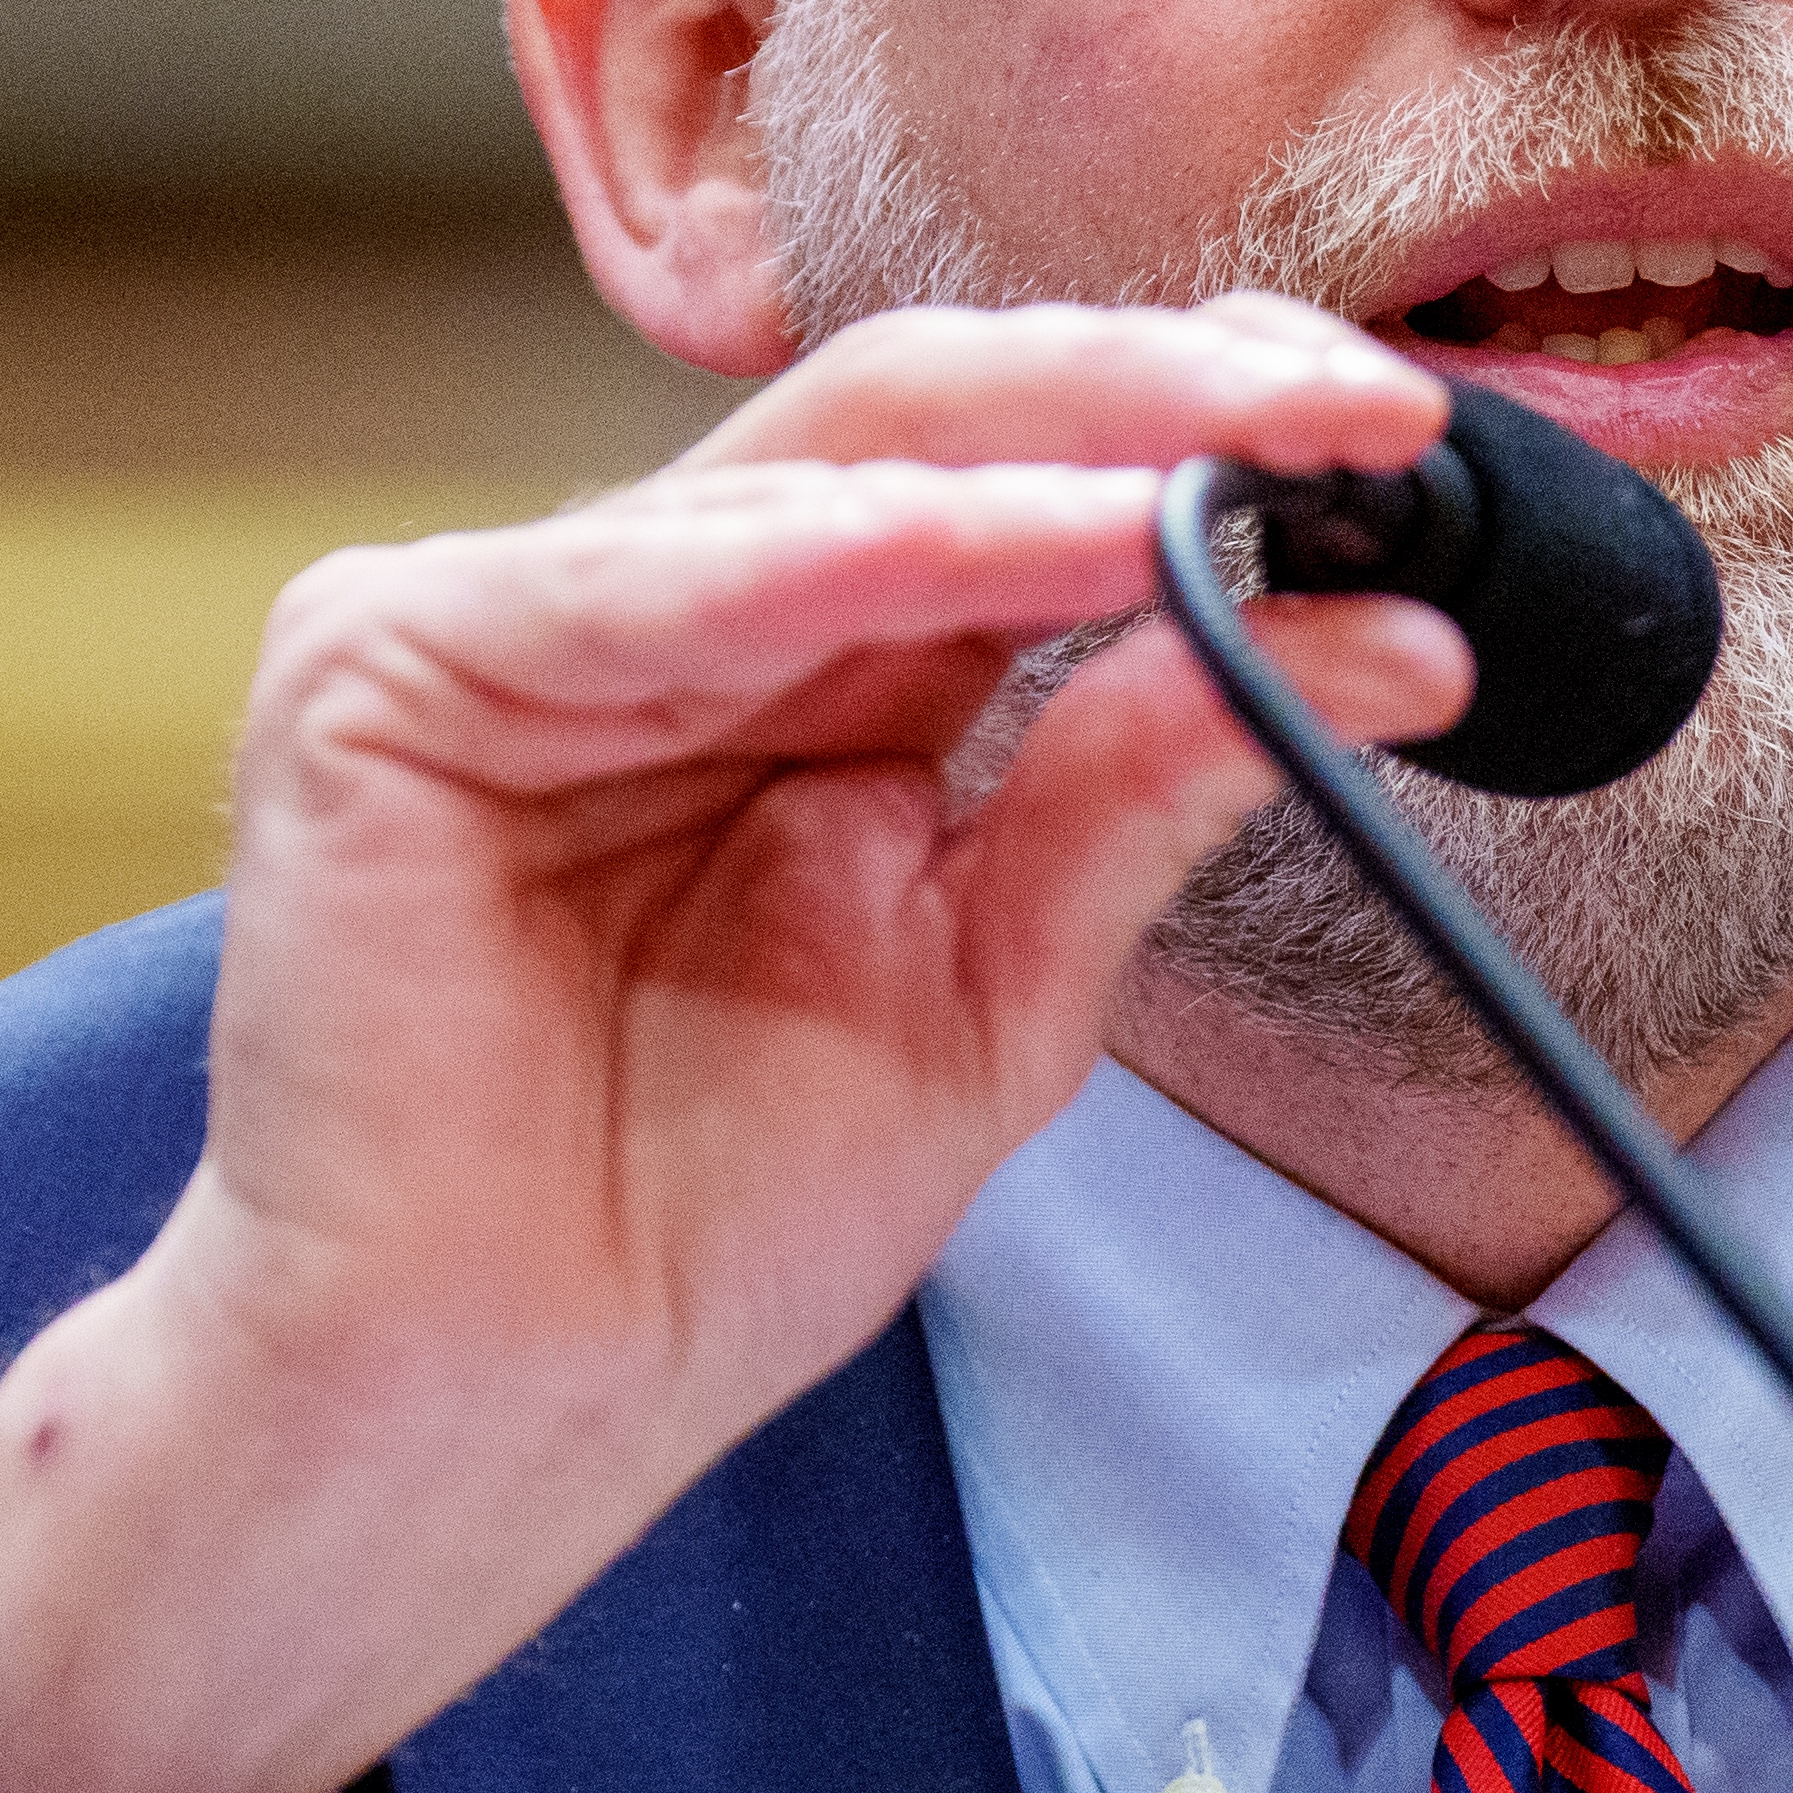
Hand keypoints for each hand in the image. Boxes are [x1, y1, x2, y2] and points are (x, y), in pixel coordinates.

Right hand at [0, 297, 1467, 1792]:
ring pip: (825, 461)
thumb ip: (1145, 791)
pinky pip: (660, 578)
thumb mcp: (1005, 987)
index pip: (1025, 478)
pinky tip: (1009, 546)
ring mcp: (523, 617)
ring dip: (1058, 458)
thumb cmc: (710, 1221)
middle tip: (1362, 408)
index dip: (1207, 431)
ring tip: (1243, 460)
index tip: (1404, 441)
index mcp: (816, 666)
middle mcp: (677, 606)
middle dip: (1165, 391)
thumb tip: (1385, 640)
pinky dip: (857, 554)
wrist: (505, 1401)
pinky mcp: (388, 664)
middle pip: (938, 416)